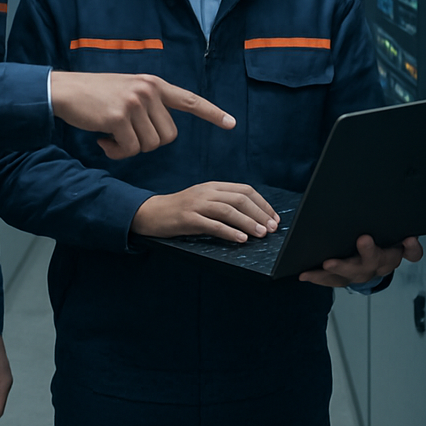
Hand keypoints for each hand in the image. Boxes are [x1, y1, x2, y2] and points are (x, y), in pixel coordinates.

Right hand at [50, 71, 235, 159]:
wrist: (65, 90)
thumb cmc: (95, 95)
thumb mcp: (128, 90)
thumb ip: (148, 103)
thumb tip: (162, 131)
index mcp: (154, 84)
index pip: (189, 99)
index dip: (211, 113)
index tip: (231, 123)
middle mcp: (148, 90)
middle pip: (167, 136)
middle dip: (148, 143)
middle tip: (124, 135)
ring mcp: (134, 102)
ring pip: (149, 145)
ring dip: (129, 149)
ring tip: (111, 135)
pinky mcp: (119, 116)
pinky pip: (129, 149)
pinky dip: (116, 152)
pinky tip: (103, 140)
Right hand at [131, 182, 278, 242]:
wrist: (151, 213)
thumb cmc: (180, 210)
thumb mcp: (203, 201)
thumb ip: (222, 204)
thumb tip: (251, 217)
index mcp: (213, 186)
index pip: (244, 190)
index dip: (262, 203)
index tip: (274, 217)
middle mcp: (206, 192)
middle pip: (240, 199)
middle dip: (260, 213)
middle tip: (272, 228)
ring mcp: (196, 204)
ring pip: (228, 210)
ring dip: (248, 222)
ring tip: (261, 234)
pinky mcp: (188, 218)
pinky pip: (212, 225)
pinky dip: (229, 232)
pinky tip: (240, 239)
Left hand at [298, 234, 423, 287]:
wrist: (369, 263)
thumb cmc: (379, 242)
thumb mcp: (389, 232)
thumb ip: (395, 227)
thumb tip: (403, 225)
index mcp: (394, 253)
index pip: (410, 253)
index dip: (411, 247)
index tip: (409, 238)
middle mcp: (379, 266)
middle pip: (378, 261)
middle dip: (370, 251)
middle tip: (364, 240)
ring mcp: (360, 273)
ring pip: (353, 274)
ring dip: (341, 268)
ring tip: (329, 263)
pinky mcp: (343, 278)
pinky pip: (331, 280)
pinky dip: (318, 277)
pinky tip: (305, 274)